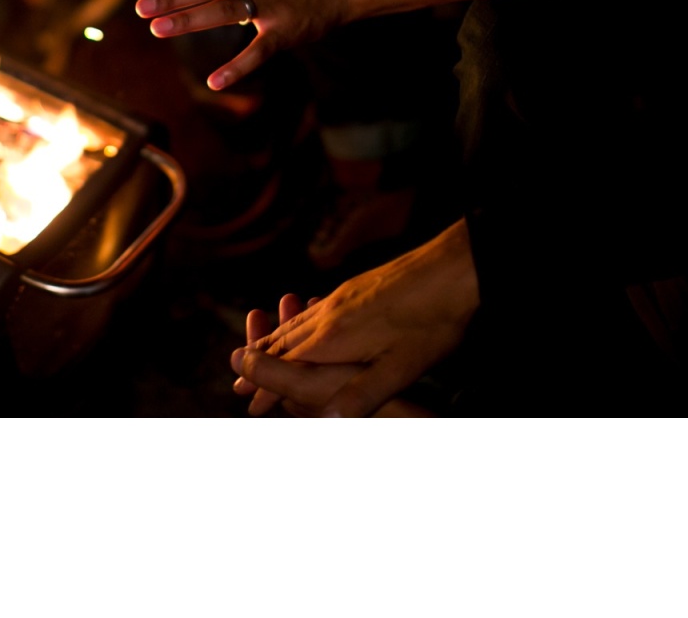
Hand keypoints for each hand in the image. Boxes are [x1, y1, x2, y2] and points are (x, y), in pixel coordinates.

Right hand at [232, 220, 479, 416]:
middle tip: (238, 380)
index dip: (267, 387)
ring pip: (295, 325)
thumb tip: (325, 418)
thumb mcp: (401, 368)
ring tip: (257, 352)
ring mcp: (339, 299)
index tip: (247, 404)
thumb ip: (362, 394)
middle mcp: (328, 316)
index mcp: (334, 338)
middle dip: (260, 365)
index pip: (288, 368)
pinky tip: (299, 321)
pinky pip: (311, 311)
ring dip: (273, 343)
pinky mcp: (353, 290)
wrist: (450, 268)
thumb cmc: (431, 322)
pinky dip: (294, 324)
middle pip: (284, 344)